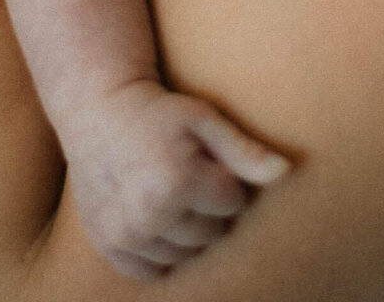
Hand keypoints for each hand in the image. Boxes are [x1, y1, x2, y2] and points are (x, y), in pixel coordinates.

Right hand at [63, 78, 289, 281]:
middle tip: (191, 177)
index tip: (208, 160)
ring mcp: (126, 234)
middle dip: (209, 208)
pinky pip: (153, 272)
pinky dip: (160, 252)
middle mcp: (149, 213)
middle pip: (211, 234)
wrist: (97, 111)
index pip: (232, 202)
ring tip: (174, 195)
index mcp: (177, 179)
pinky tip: (157, 219)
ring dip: (187, 232)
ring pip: (185, 256)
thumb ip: (245, 150)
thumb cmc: (158, 112)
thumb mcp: (203, 118)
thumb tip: (286, 172)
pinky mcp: (109, 246)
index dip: (226, 180)